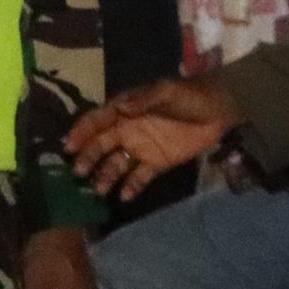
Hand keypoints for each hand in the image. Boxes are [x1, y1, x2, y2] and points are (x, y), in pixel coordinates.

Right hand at [67, 75, 238, 197]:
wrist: (220, 111)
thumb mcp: (167, 92)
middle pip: (101, 145)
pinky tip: (124, 196)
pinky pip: (139, 177)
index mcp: (126, 109)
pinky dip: (130, 187)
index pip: (98, 121)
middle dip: (88, 157)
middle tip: (79, 171)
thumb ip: (143, 101)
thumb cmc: (191, 96)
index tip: (69, 145)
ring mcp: (141, 148)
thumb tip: (118, 109)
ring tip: (100, 189)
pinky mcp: (157, 164)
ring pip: (116, 164)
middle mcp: (127, 130)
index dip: (82, 132)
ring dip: (106, 175)